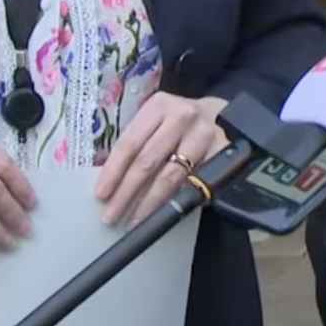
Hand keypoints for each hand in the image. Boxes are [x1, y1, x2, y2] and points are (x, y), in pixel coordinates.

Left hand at [96, 94, 231, 226]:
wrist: (222, 115)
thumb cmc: (180, 122)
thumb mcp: (157, 120)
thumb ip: (138, 142)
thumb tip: (111, 181)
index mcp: (159, 106)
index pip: (129, 143)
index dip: (113, 172)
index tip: (101, 195)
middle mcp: (182, 117)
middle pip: (148, 161)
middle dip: (127, 192)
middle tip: (112, 215)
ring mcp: (205, 134)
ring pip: (172, 175)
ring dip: (151, 202)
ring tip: (136, 220)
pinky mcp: (224, 151)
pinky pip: (196, 182)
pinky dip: (179, 199)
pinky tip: (166, 212)